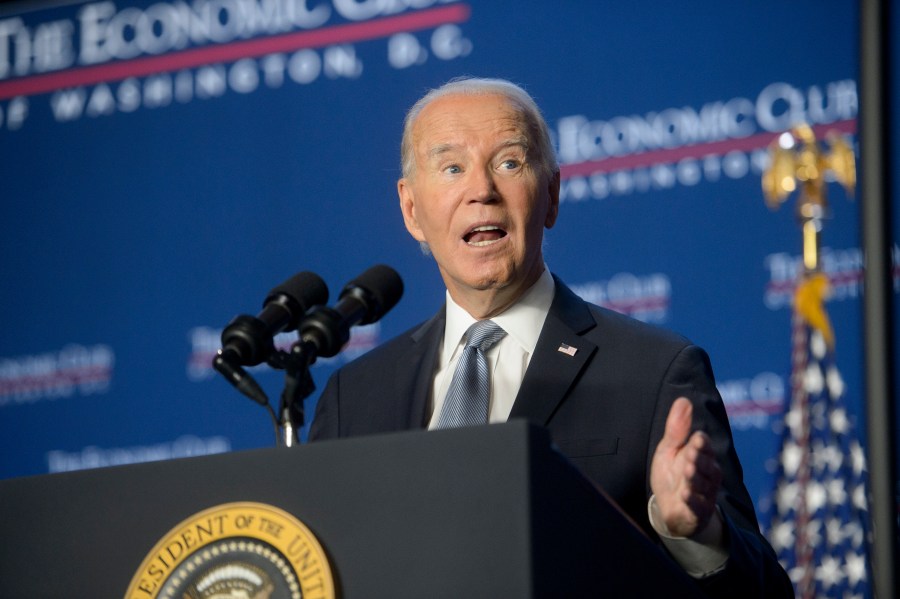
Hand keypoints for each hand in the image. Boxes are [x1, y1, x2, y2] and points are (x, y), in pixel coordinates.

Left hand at [650, 397, 722, 537]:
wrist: (671, 508)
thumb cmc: (672, 475)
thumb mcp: (669, 449)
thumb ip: (677, 428)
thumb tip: (683, 400)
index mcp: (701, 456)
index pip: (703, 447)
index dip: (700, 444)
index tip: (696, 438)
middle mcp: (706, 474)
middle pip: (706, 465)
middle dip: (699, 459)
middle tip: (690, 453)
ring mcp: (704, 494)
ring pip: (703, 485)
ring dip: (696, 478)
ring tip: (687, 470)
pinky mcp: (698, 512)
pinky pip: (697, 506)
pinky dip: (692, 500)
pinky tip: (685, 494)